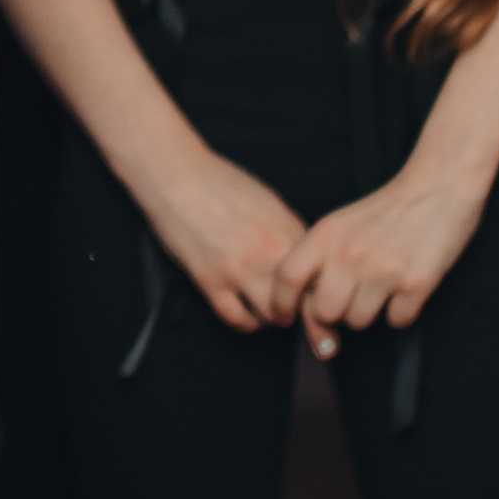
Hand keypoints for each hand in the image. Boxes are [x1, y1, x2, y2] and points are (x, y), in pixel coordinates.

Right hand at [142, 143, 307, 332]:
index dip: (321, 293)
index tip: (317, 301)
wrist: (177, 175)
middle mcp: (269, 253)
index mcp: (288, 230)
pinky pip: (237, 319)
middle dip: (300, 309)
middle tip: (294, 310)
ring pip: (273, 317)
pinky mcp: (211, 280)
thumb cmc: (220, 182)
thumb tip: (305, 261)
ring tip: (268, 311)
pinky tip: (244, 312)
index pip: (319, 277)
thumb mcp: (269, 202)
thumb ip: (291, 233)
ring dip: (273, 318)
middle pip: (302, 302)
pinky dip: (245, 322)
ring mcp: (240, 269)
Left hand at [270, 159, 486, 353]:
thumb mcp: (340, 223)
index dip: (280, 303)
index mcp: (326, 235)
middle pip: (325, 312)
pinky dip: (401, 311)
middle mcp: (350, 254)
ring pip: (359, 322)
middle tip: (350, 297)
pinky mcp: (416, 284)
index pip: (287, 276)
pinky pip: (397, 321)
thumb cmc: (387, 209)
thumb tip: (302, 298)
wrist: (438, 189)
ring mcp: (383, 271)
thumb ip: (318, 255)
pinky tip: (404, 288)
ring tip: (381, 287)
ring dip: (369, 312)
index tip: (283, 316)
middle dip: (336, 311)